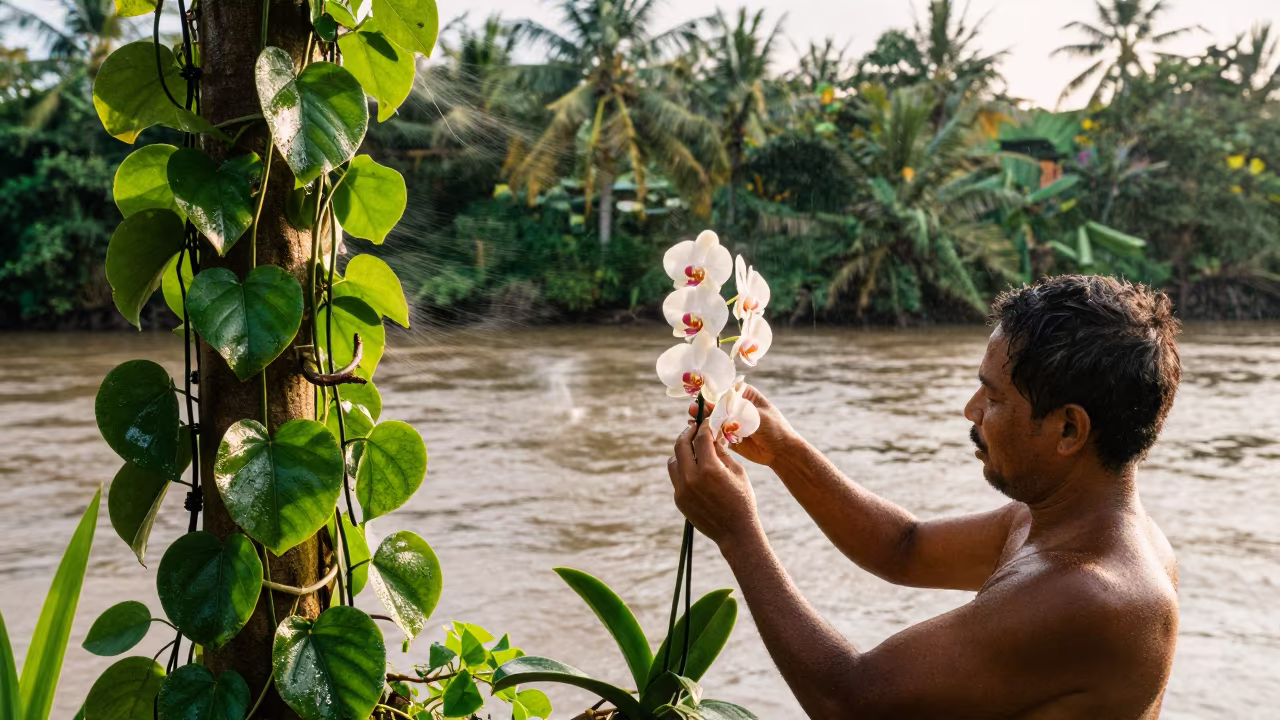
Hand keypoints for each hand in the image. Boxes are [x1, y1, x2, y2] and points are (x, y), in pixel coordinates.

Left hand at [668, 422, 759, 546]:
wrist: (736, 533)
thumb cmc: (742, 500)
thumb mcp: (737, 472)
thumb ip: (721, 452)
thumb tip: (711, 436)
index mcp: (709, 469)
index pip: (701, 438)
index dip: (704, 427)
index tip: (706, 422)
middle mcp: (691, 478)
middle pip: (680, 445)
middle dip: (688, 433)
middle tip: (694, 429)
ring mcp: (682, 490)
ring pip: (673, 461)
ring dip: (681, 452)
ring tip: (692, 449)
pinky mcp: (679, 500)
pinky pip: (676, 477)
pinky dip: (683, 469)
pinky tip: (693, 467)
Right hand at [688, 384, 797, 467]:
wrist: (782, 451)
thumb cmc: (774, 428)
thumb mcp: (755, 415)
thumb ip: (735, 411)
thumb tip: (715, 406)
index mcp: (746, 395)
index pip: (726, 390)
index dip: (713, 392)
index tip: (701, 395)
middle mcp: (737, 407)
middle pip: (717, 404)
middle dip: (705, 407)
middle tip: (694, 409)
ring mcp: (733, 422)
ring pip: (714, 418)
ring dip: (703, 419)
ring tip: (693, 420)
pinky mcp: (730, 436)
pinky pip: (716, 433)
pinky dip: (707, 432)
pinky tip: (698, 432)